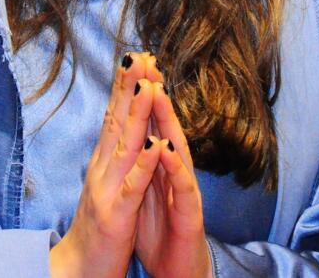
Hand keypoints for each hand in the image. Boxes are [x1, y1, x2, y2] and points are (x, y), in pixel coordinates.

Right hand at [49, 53, 163, 277]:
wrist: (77, 271)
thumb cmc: (97, 230)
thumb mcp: (106, 186)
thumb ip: (114, 156)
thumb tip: (120, 125)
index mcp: (104, 163)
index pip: (115, 116)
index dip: (126, 86)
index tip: (137, 55)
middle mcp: (102, 170)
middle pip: (116, 121)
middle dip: (129, 87)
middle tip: (139, 53)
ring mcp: (108, 191)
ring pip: (124, 145)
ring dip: (136, 114)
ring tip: (147, 85)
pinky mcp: (117, 215)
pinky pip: (132, 187)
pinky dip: (143, 165)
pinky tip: (153, 145)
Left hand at [134, 58, 212, 277]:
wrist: (177, 273)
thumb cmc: (160, 233)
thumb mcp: (143, 192)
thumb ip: (138, 161)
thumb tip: (129, 131)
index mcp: (158, 166)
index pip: (148, 124)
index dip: (139, 94)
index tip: (130, 62)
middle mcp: (173, 171)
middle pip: (164, 126)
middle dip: (155, 94)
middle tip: (146, 62)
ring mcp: (183, 191)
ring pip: (176, 149)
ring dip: (167, 121)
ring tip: (156, 93)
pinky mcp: (189, 215)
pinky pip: (181, 187)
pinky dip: (173, 167)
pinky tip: (166, 148)